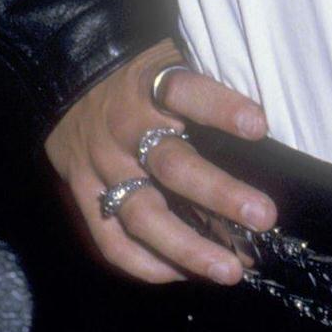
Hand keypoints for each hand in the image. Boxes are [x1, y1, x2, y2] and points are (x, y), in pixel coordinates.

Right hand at [44, 37, 276, 286]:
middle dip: (221, 195)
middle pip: (174, 166)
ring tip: (230, 271)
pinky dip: (146, 264)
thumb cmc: (135, 69)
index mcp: (149, 85)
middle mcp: (127, 129)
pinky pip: (111, 240)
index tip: (259, 125)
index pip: (186, 91)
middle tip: (264, 216)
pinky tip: (182, 275)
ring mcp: (103, 167)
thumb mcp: (165, 56)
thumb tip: (259, 119)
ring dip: (190, 247)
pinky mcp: (83, 193)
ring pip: (144, 214)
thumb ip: (200, 85)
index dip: (221, 108)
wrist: (67, 74)